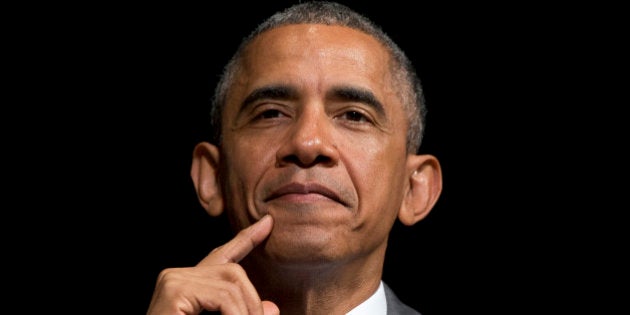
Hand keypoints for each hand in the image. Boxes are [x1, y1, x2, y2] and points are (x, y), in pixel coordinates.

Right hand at [146, 215, 278, 314]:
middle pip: (233, 271)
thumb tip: (272, 308)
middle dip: (252, 301)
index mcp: (187, 283)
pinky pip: (223, 296)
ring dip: (247, 312)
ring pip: (232, 282)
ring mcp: (173, 280)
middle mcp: (176, 276)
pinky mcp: (175, 290)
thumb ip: (242, 314)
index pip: (223, 255)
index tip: (268, 223)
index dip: (247, 238)